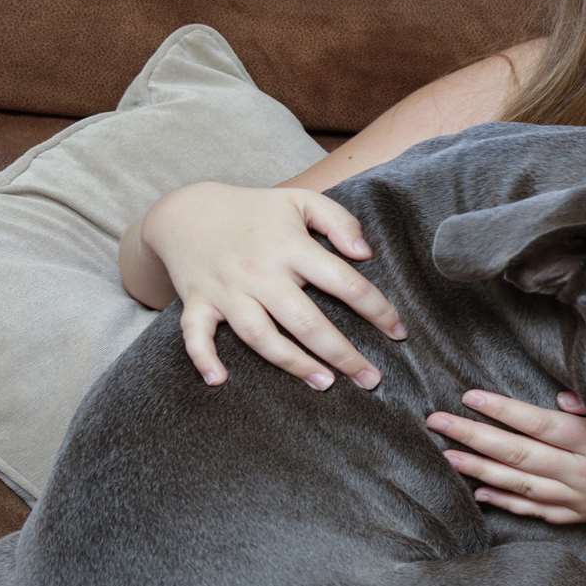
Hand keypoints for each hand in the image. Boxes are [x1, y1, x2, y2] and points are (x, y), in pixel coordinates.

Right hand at [141, 181, 403, 389]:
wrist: (187, 210)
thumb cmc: (255, 209)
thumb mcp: (301, 201)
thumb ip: (339, 222)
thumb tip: (365, 254)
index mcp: (290, 247)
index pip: (343, 282)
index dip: (376, 309)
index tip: (399, 332)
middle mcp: (260, 273)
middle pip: (305, 321)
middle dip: (341, 353)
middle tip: (371, 380)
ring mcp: (227, 290)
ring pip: (260, 335)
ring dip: (291, 363)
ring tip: (324, 384)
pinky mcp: (197, 302)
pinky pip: (195, 335)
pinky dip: (203, 358)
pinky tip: (219, 381)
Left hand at [427, 390, 585, 524]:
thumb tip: (559, 399)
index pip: (537, 423)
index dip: (501, 410)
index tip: (469, 396)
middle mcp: (580, 471)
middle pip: (518, 453)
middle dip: (474, 436)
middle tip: (437, 422)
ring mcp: (577, 497)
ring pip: (519, 484)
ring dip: (480, 469)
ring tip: (448, 456)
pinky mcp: (578, 515)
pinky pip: (535, 510)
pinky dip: (505, 500)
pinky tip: (479, 490)